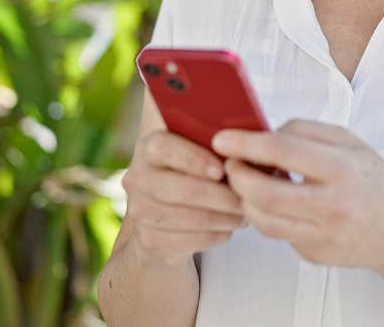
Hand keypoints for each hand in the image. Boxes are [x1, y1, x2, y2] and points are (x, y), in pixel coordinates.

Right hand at [121, 129, 246, 265]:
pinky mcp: (151, 240)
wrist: (163, 211)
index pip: (164, 148)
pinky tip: (229, 227)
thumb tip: (243, 149)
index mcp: (149, 148)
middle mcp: (138, 179)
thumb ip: (212, 143)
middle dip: (219, 196)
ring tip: (243, 212)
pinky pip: (190, 240)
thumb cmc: (191, 170)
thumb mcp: (197, 149)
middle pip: (180, 189)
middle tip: (245, 197)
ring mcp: (141, 212)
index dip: (194, 159)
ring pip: (189, 218)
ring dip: (223, 217)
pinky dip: (216, 234)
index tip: (221, 171)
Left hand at [211, 119, 383, 269]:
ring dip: (244, 198)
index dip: (246, 143)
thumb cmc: (371, 179)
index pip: (283, 151)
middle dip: (236, 176)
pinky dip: (267, 215)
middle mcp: (334, 205)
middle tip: (229, 163)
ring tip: (248, 182)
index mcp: (343, 168)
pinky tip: (275, 202)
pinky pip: (276, 233)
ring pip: (263, 220)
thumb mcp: (349, 142)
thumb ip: (304, 132)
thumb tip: (259, 134)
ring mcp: (323, 236)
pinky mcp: (314, 255)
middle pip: (264, 193)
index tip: (222, 139)